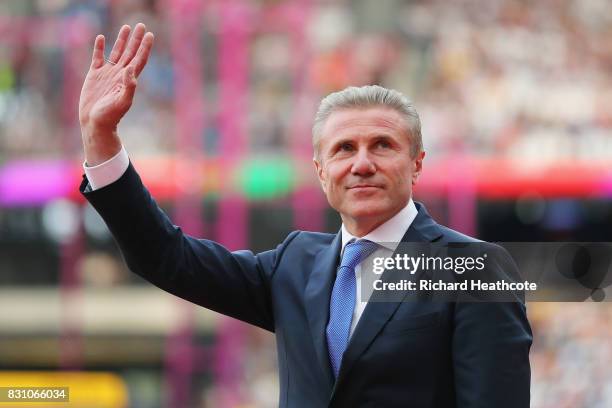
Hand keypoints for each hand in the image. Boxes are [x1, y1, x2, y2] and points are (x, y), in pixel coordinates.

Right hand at [79, 23, 153, 164]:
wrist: (94, 122)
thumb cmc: (110, 116)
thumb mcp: (122, 102)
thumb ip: (129, 86)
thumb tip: (130, 69)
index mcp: (128, 79)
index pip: (139, 59)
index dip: (145, 47)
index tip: (150, 35)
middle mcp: (120, 74)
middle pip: (130, 52)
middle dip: (136, 39)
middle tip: (141, 24)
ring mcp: (107, 74)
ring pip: (116, 52)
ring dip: (121, 40)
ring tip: (126, 27)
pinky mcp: (94, 75)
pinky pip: (98, 57)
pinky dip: (100, 47)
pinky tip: (101, 38)